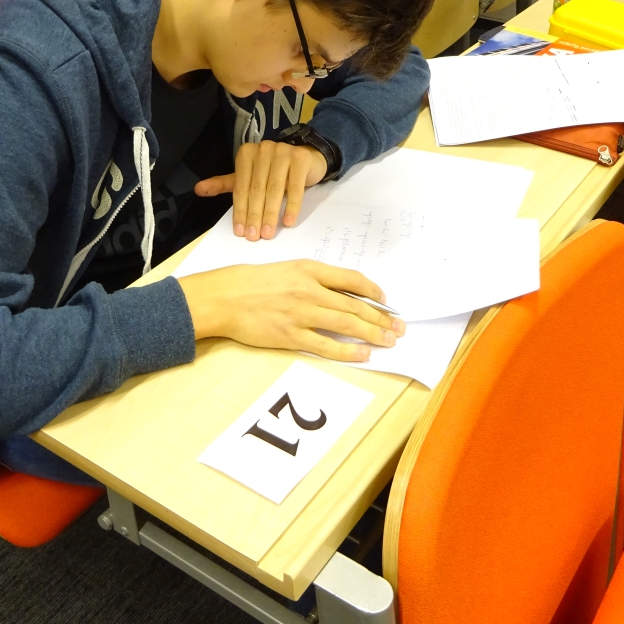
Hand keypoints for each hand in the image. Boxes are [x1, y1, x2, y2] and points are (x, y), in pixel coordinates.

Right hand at [177, 260, 405, 361]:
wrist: (224, 297)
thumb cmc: (251, 282)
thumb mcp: (286, 269)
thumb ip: (313, 279)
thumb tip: (341, 294)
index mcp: (309, 269)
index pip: (351, 280)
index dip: (373, 291)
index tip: (385, 301)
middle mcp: (309, 290)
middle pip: (355, 305)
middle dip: (381, 318)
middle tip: (399, 327)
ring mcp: (301, 314)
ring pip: (347, 324)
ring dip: (373, 333)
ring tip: (390, 341)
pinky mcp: (291, 336)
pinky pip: (326, 346)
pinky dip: (348, 350)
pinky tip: (364, 353)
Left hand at [194, 140, 327, 240]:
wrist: (305, 158)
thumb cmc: (273, 171)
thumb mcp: (248, 177)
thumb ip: (224, 184)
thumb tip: (198, 189)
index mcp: (247, 154)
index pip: (241, 187)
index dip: (240, 211)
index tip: (240, 231)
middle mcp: (264, 150)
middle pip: (257, 189)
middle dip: (255, 215)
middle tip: (254, 236)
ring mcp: (283, 152)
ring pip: (275, 189)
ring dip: (271, 214)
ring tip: (268, 233)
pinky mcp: (301, 159)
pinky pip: (295, 187)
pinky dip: (292, 206)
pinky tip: (288, 221)